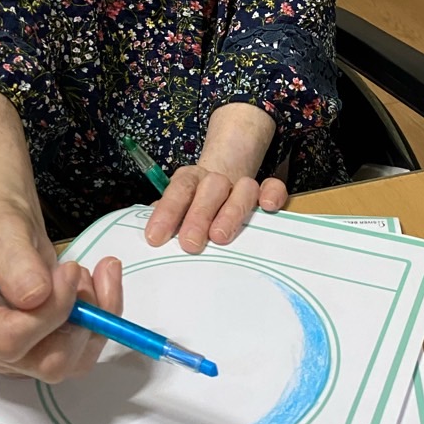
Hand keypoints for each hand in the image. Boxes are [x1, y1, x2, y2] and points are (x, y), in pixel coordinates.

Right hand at [0, 196, 122, 381]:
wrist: (9, 232)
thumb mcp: (4, 226)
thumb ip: (15, 260)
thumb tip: (34, 296)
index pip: (8, 339)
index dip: (48, 313)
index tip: (69, 271)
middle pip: (44, 362)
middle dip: (78, 319)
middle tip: (80, 271)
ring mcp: (13, 356)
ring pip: (70, 362)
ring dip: (93, 319)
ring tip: (85, 274)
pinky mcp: (40, 354)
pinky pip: (81, 353)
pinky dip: (101, 320)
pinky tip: (100, 285)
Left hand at [145, 167, 286, 253]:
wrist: (224, 180)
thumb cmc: (195, 208)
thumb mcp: (177, 211)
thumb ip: (165, 220)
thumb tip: (151, 238)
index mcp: (190, 180)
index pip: (178, 190)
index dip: (167, 212)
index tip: (156, 238)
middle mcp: (215, 180)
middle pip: (210, 187)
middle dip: (199, 215)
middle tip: (190, 243)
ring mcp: (242, 185)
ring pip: (242, 188)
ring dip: (231, 212)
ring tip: (220, 236)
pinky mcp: (266, 191)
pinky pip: (273, 186)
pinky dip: (272, 194)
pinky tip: (266, 208)